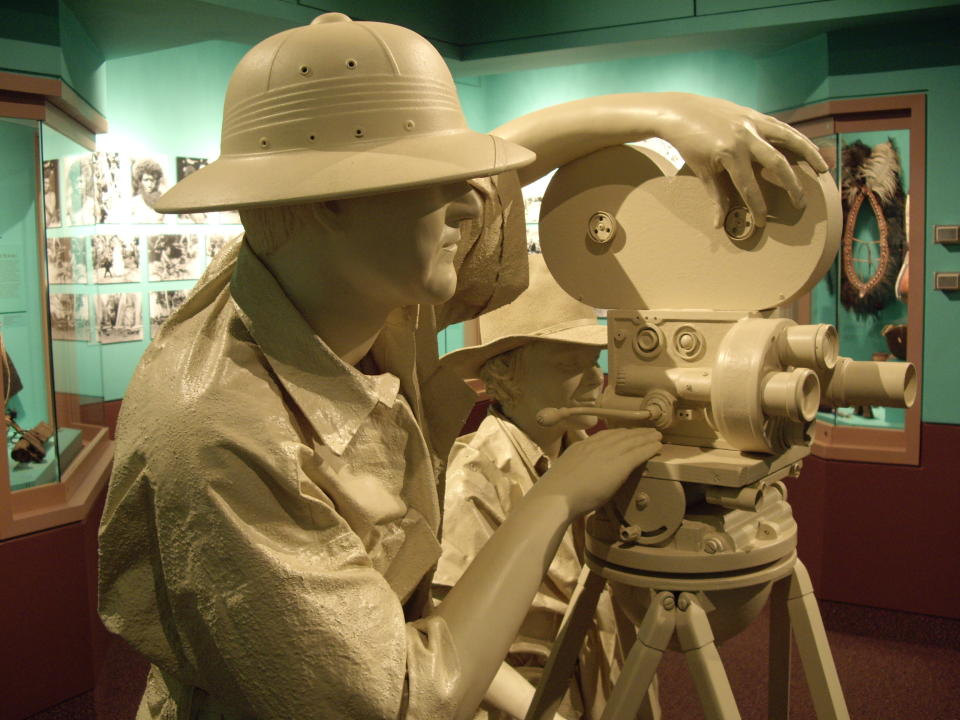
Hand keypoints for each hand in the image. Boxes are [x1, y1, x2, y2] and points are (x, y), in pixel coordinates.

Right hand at [532, 427, 661, 519]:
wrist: (558, 496)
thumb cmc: (558, 492)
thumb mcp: (566, 472)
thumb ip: (577, 468)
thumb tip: (581, 473)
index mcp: (581, 447)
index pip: (604, 435)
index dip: (618, 434)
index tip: (626, 433)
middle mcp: (595, 446)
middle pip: (620, 435)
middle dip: (635, 433)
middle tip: (646, 431)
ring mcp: (608, 453)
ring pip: (632, 441)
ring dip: (646, 437)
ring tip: (656, 436)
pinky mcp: (620, 464)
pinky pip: (639, 453)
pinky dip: (649, 448)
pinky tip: (657, 447)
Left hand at [654, 93, 827, 227]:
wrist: (683, 111)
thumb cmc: (690, 144)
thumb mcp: (703, 171)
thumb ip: (716, 196)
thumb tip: (720, 223)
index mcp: (729, 153)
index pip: (748, 186)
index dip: (756, 206)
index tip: (762, 222)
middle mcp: (745, 137)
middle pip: (776, 163)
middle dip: (790, 186)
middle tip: (800, 204)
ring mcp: (752, 123)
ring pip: (788, 138)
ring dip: (809, 154)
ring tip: (823, 170)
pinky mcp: (755, 115)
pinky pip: (781, 127)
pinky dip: (797, 137)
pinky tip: (808, 148)